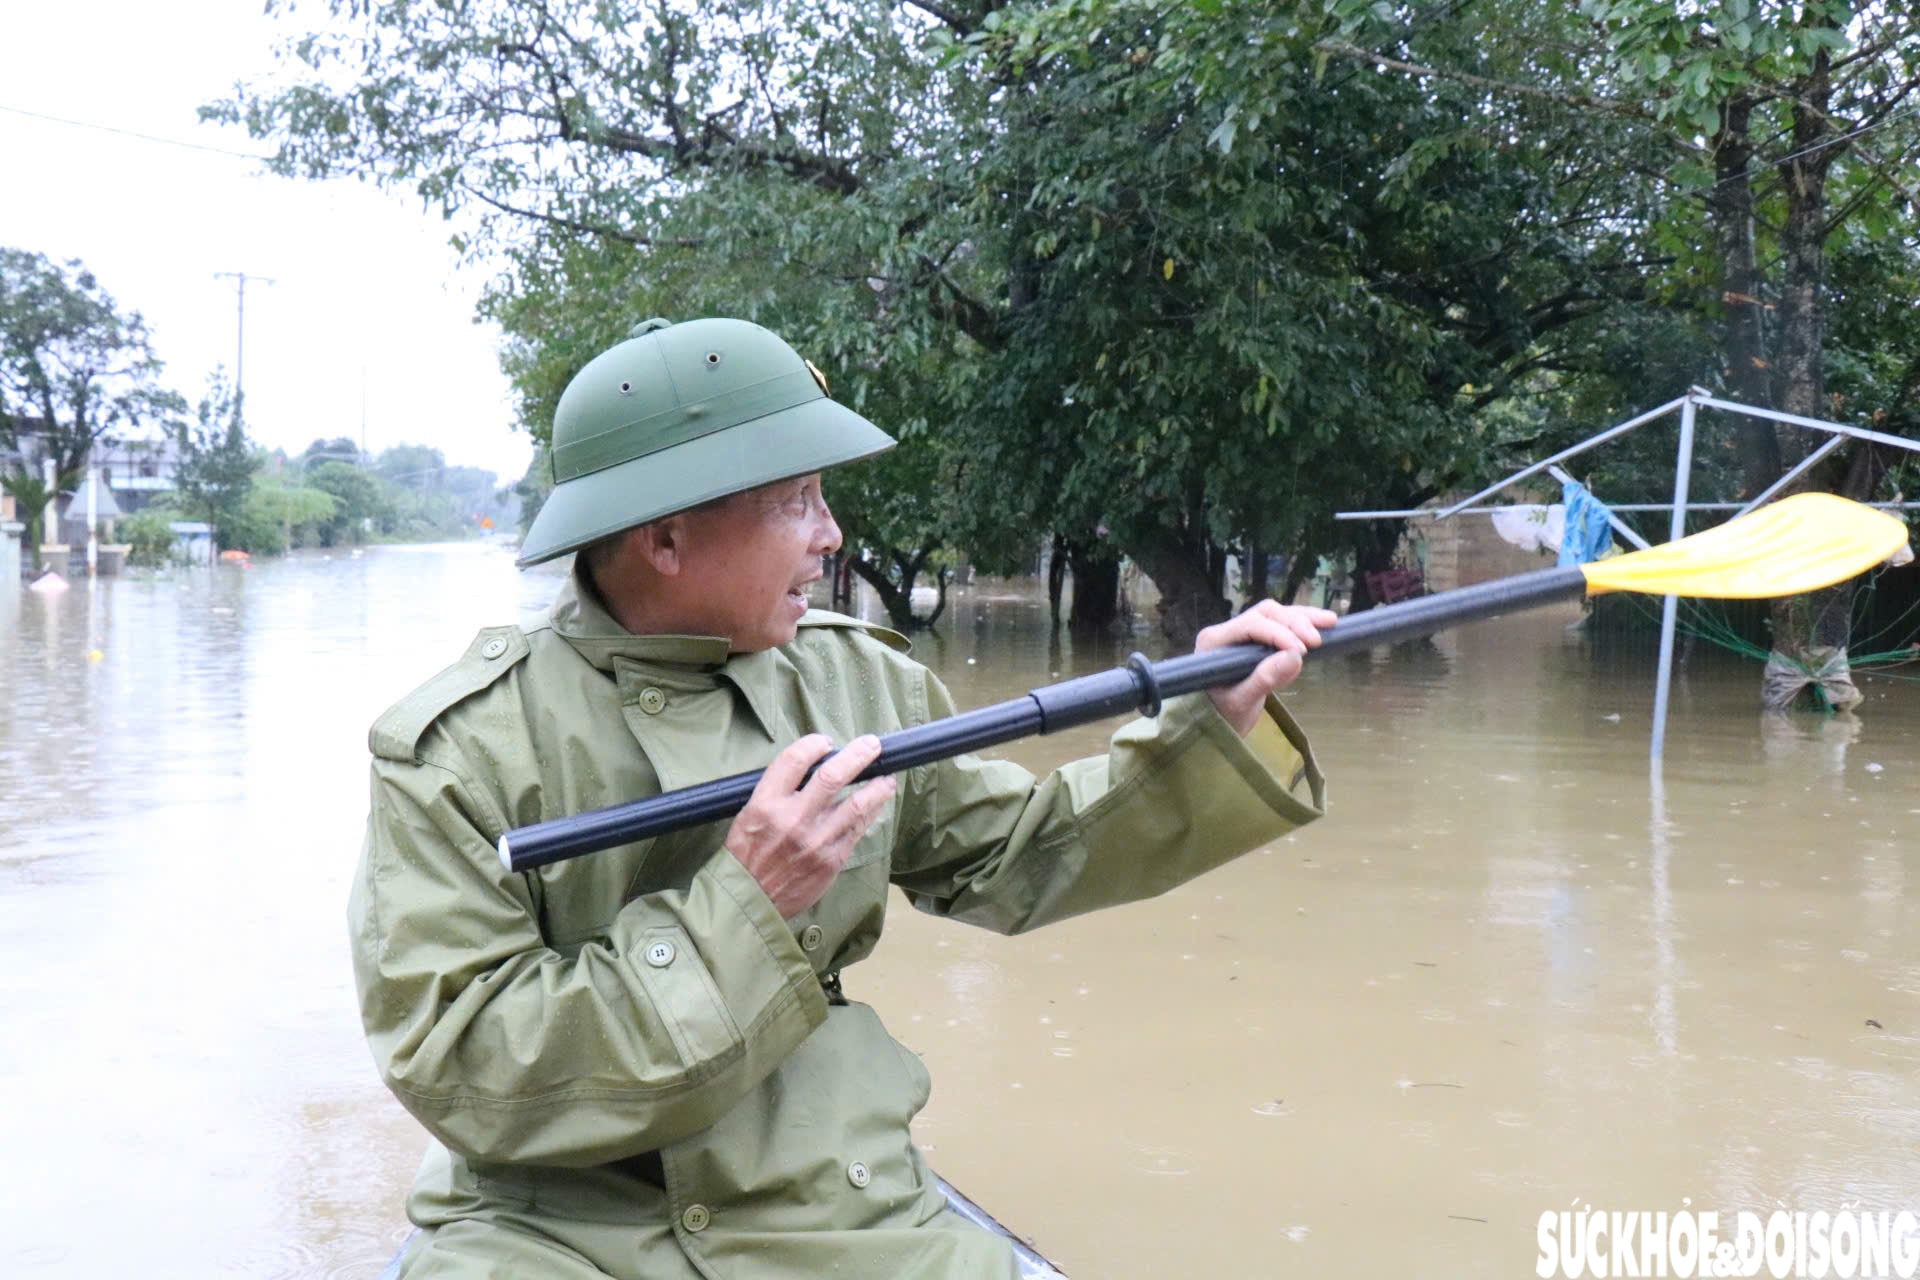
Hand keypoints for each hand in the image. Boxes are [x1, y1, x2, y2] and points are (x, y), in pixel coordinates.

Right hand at [723, 734, 896, 918]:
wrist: (750, 901)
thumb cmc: (747, 856)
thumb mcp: (749, 815)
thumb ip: (777, 792)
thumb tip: (811, 769)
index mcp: (765, 804)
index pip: (795, 760)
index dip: (814, 744)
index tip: (825, 742)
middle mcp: (793, 819)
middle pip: (832, 775)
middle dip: (858, 755)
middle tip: (872, 745)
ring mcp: (816, 840)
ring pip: (856, 804)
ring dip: (877, 786)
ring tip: (886, 778)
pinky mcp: (832, 860)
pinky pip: (857, 829)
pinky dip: (870, 812)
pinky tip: (876, 803)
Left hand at [1198, 600, 1336, 734]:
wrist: (1222, 720)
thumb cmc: (1224, 713)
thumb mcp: (1241, 702)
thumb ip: (1264, 679)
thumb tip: (1295, 657)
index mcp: (1214, 641)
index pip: (1250, 625)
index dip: (1278, 634)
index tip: (1301, 651)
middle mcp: (1227, 630)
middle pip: (1265, 614)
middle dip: (1293, 623)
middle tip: (1315, 642)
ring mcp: (1244, 631)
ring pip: (1277, 614)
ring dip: (1304, 618)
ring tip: (1329, 622)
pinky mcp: (1260, 637)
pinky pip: (1283, 623)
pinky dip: (1304, 622)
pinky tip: (1326, 622)